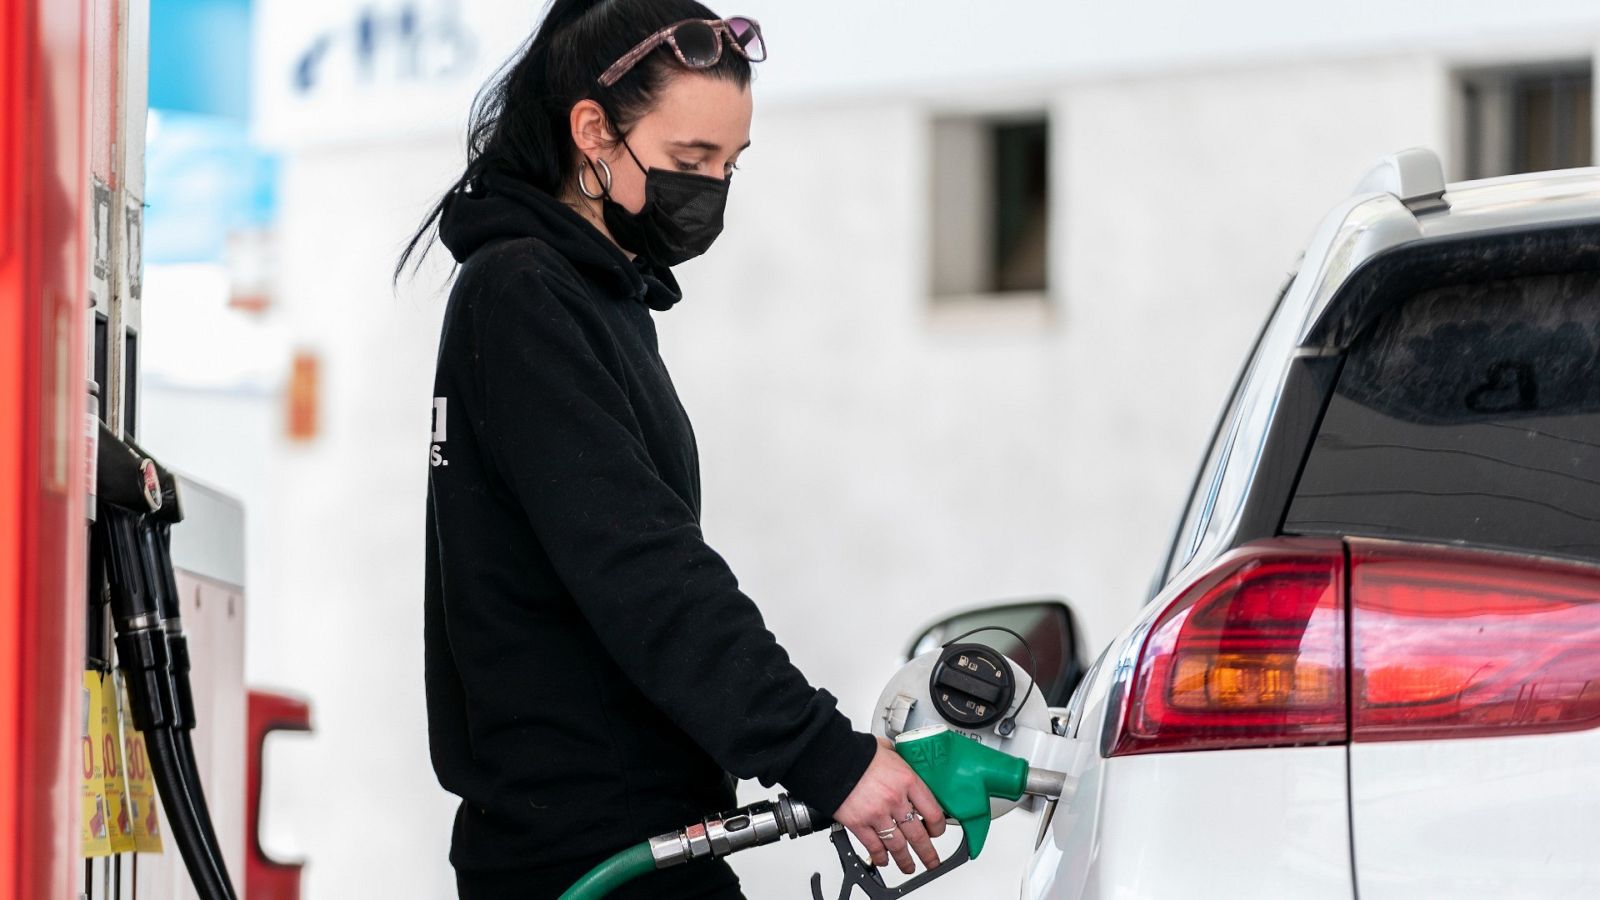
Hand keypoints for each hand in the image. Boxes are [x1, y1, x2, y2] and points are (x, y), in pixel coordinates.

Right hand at [832, 736, 947, 873]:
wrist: (830, 758)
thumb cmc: (856, 752)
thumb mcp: (886, 750)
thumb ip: (897, 760)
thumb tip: (900, 760)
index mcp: (907, 781)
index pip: (933, 812)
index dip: (938, 827)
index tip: (937, 831)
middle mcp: (895, 800)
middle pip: (918, 835)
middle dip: (927, 853)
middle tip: (931, 861)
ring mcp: (877, 815)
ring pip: (898, 846)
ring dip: (905, 860)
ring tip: (909, 866)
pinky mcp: (858, 824)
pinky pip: (873, 847)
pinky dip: (880, 857)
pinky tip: (883, 860)